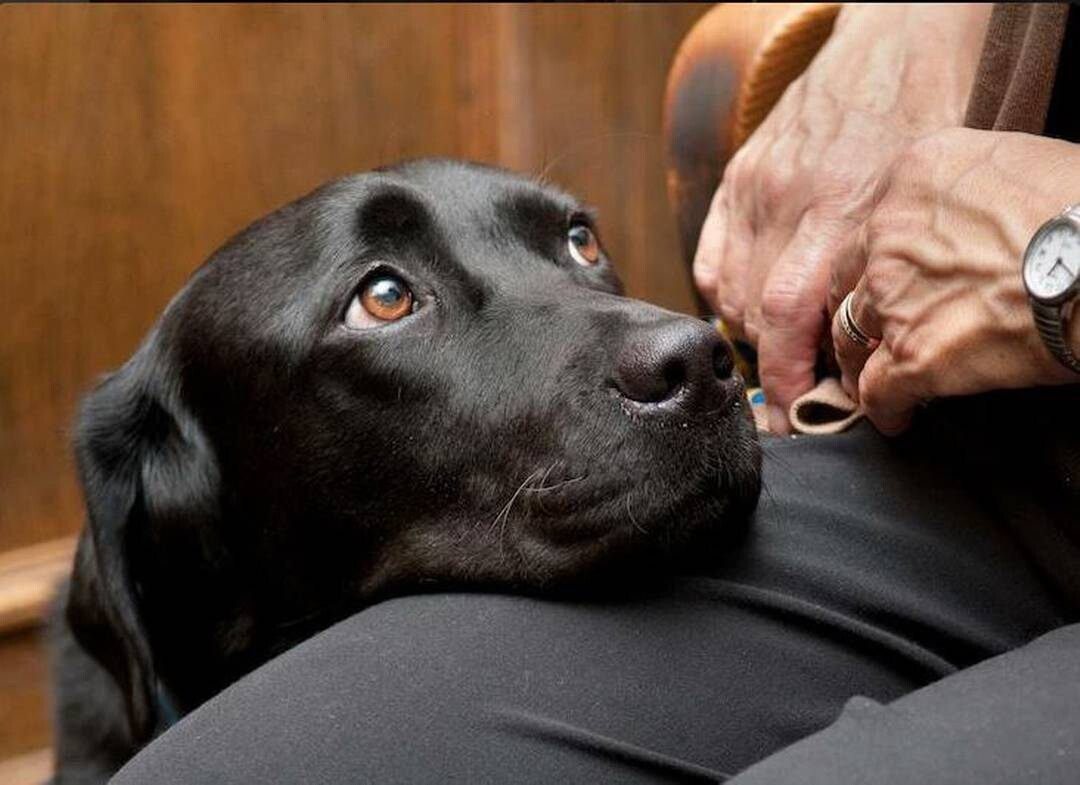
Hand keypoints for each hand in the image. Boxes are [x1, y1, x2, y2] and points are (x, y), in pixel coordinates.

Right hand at [693, 3, 989, 431]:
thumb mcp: (920, 208)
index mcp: (841, 213)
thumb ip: (880, 276)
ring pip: (726, 291)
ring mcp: (754, 189)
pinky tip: (748, 305)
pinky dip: (722, 295)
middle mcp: (787, 203)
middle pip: (753, 312)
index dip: (786, 377)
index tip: (795, 415)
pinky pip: (709, 258)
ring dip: (749, 333)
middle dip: (770, 368)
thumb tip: (860, 352)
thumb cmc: (924, 125)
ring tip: (780, 348)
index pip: (788, 317)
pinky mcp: (737, 178)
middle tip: (790, 399)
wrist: (896, 42)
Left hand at [829, 127, 1079, 434]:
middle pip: (849, 277)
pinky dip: (883, 407)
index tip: (893, 275)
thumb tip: (978, 215)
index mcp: (914, 175)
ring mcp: (893, 295)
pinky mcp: (912, 353)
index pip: (876, 220)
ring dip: (858, 359)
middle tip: (868, 328)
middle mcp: (888, 231)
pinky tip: (898, 417)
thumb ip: (969, 188)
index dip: (880, 255)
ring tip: (870, 376)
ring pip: (849, 334)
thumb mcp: (1016, 163)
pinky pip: (876, 390)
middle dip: (857, 305)